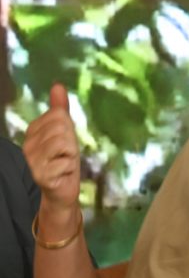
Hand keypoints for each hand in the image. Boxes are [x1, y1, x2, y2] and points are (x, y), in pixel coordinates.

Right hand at [23, 84, 80, 216]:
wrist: (60, 192)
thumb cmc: (63, 161)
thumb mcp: (64, 133)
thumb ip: (60, 110)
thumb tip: (58, 85)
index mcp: (33, 131)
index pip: (59, 115)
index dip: (69, 129)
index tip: (65, 143)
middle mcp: (28, 144)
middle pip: (62, 127)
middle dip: (71, 142)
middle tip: (66, 155)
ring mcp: (32, 160)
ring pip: (64, 143)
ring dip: (72, 155)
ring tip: (64, 163)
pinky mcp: (40, 175)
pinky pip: (66, 162)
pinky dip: (70, 168)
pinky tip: (63, 174)